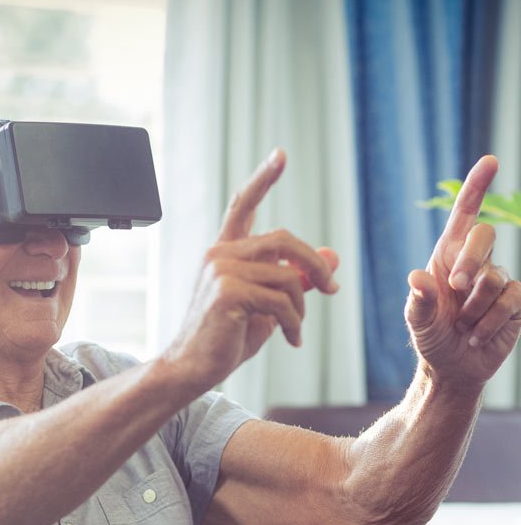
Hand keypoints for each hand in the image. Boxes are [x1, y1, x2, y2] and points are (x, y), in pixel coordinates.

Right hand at [164, 149, 338, 391]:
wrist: (191, 369)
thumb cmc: (224, 339)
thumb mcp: (266, 306)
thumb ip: (295, 280)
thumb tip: (332, 258)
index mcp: (223, 253)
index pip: (242, 206)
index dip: (263, 179)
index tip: (281, 155)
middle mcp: (219, 255)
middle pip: (285, 241)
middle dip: (315, 265)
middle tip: (332, 288)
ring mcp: (221, 272)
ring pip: (288, 278)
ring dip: (301, 308)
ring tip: (295, 330)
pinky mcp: (228, 293)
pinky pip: (282, 302)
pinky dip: (294, 324)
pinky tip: (291, 340)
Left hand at [405, 155, 520, 386]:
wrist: (452, 367)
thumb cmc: (432, 337)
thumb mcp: (417, 321)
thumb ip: (418, 300)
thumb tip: (417, 278)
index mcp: (448, 256)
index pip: (464, 215)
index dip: (476, 187)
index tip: (490, 161)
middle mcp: (476, 262)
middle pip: (484, 235)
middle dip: (469, 261)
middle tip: (455, 290)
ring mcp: (499, 280)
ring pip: (493, 278)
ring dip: (473, 309)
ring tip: (461, 328)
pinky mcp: (516, 302)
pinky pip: (510, 301)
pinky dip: (489, 323)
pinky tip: (475, 338)